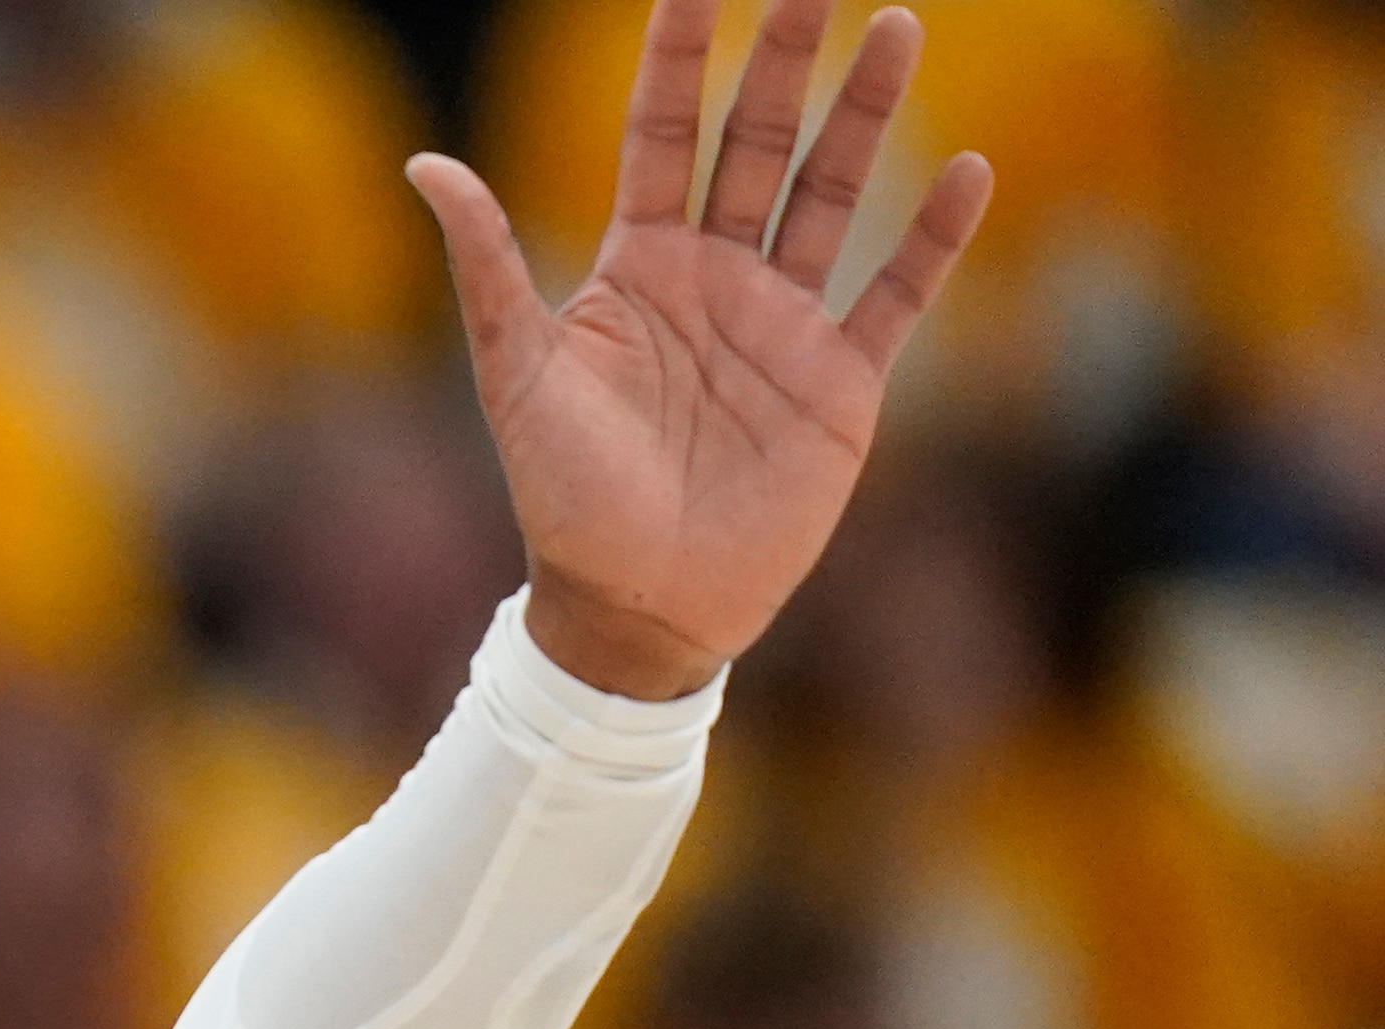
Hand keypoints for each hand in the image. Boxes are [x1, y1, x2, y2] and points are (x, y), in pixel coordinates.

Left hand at [410, 0, 989, 698]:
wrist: (634, 606)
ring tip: (898, 28)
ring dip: (867, 116)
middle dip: (786, 60)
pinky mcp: (841, 382)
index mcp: (636, 264)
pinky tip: (967, 170)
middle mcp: (715, 276)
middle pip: (758, 142)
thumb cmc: (562, 498)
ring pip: (833, 194)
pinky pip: (895, 294)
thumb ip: (487, 270)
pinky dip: (933, 237)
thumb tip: (425, 164)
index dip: (680, 54)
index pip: (662, 131)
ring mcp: (783, 323)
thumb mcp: (517, 375)